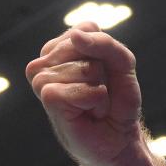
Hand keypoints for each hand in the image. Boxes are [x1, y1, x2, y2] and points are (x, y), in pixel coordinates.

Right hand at [25, 22, 143, 165]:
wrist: (118, 137)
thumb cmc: (118, 100)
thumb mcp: (123, 63)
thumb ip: (105, 44)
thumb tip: (75, 36)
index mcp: (64, 46)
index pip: (86, 29)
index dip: (105, 50)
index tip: (106, 71)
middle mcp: (48, 60)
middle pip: (83, 46)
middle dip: (103, 68)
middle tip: (99, 90)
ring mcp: (43, 80)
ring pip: (81, 68)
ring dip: (98, 87)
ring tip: (93, 102)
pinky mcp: (46, 98)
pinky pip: (74, 89)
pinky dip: (92, 100)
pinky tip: (88, 111)